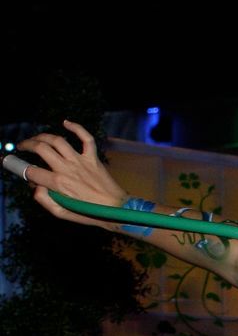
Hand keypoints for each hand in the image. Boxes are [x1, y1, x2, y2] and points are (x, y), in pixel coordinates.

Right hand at [15, 121, 130, 220]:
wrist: (117, 210)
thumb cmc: (89, 213)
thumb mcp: (62, 213)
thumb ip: (44, 200)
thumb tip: (35, 186)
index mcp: (59, 184)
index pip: (32, 171)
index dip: (24, 171)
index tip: (26, 173)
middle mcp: (68, 169)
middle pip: (41, 148)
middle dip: (27, 145)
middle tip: (23, 147)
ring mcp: (81, 161)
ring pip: (57, 140)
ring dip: (43, 136)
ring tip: (36, 138)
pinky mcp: (93, 158)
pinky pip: (86, 138)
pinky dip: (76, 128)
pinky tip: (66, 122)